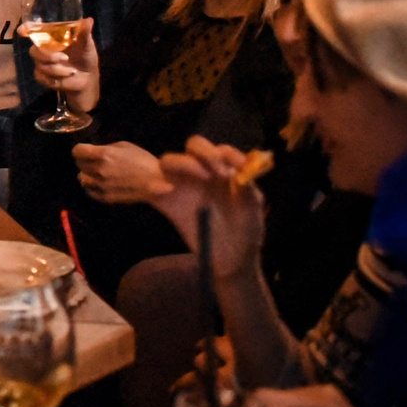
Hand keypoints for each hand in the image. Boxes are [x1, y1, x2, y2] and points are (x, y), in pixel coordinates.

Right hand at [31, 19, 100, 108]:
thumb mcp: (87, 44)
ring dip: (58, 70)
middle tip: (65, 58)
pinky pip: (42, 77)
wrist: (88, 78)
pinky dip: (56, 78)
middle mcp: (44, 48)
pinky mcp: (42, 76)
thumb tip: (89, 20)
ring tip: (73, 71)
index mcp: (52, 37)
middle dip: (49, 56)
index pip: (34, 29)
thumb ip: (84, 33)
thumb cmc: (85, 57)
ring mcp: (42, 63)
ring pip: (40, 66)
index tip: (22, 30)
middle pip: (34, 50)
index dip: (26, 28)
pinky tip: (66, 77)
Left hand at [73, 141, 166, 203]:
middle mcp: (99, 171)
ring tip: (95, 172)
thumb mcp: (124, 146)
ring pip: (82, 179)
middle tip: (93, 160)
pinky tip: (99, 183)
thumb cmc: (142, 160)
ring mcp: (101, 186)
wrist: (157, 181)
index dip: (80, 149)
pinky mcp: (105, 198)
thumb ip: (105, 149)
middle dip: (84, 160)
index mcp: (104, 155)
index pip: (77, 151)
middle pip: (79, 164)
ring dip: (86, 174)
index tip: (85, 150)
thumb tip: (94, 152)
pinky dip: (91, 186)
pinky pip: (89, 191)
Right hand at [152, 136, 267, 271]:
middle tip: (218, 173)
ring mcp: (183, 187)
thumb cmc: (246, 232)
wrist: (232, 260)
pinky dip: (153, 185)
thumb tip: (239, 173)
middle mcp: (202, 173)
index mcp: (225, 171)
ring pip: (170, 160)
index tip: (238, 168)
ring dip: (183, 163)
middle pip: (194, 146)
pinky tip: (167, 191)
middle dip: (205, 153)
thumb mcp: (253, 211)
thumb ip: (248, 191)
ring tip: (202, 179)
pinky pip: (152, 189)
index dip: (229, 154)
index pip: (222, 151)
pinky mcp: (168, 204)